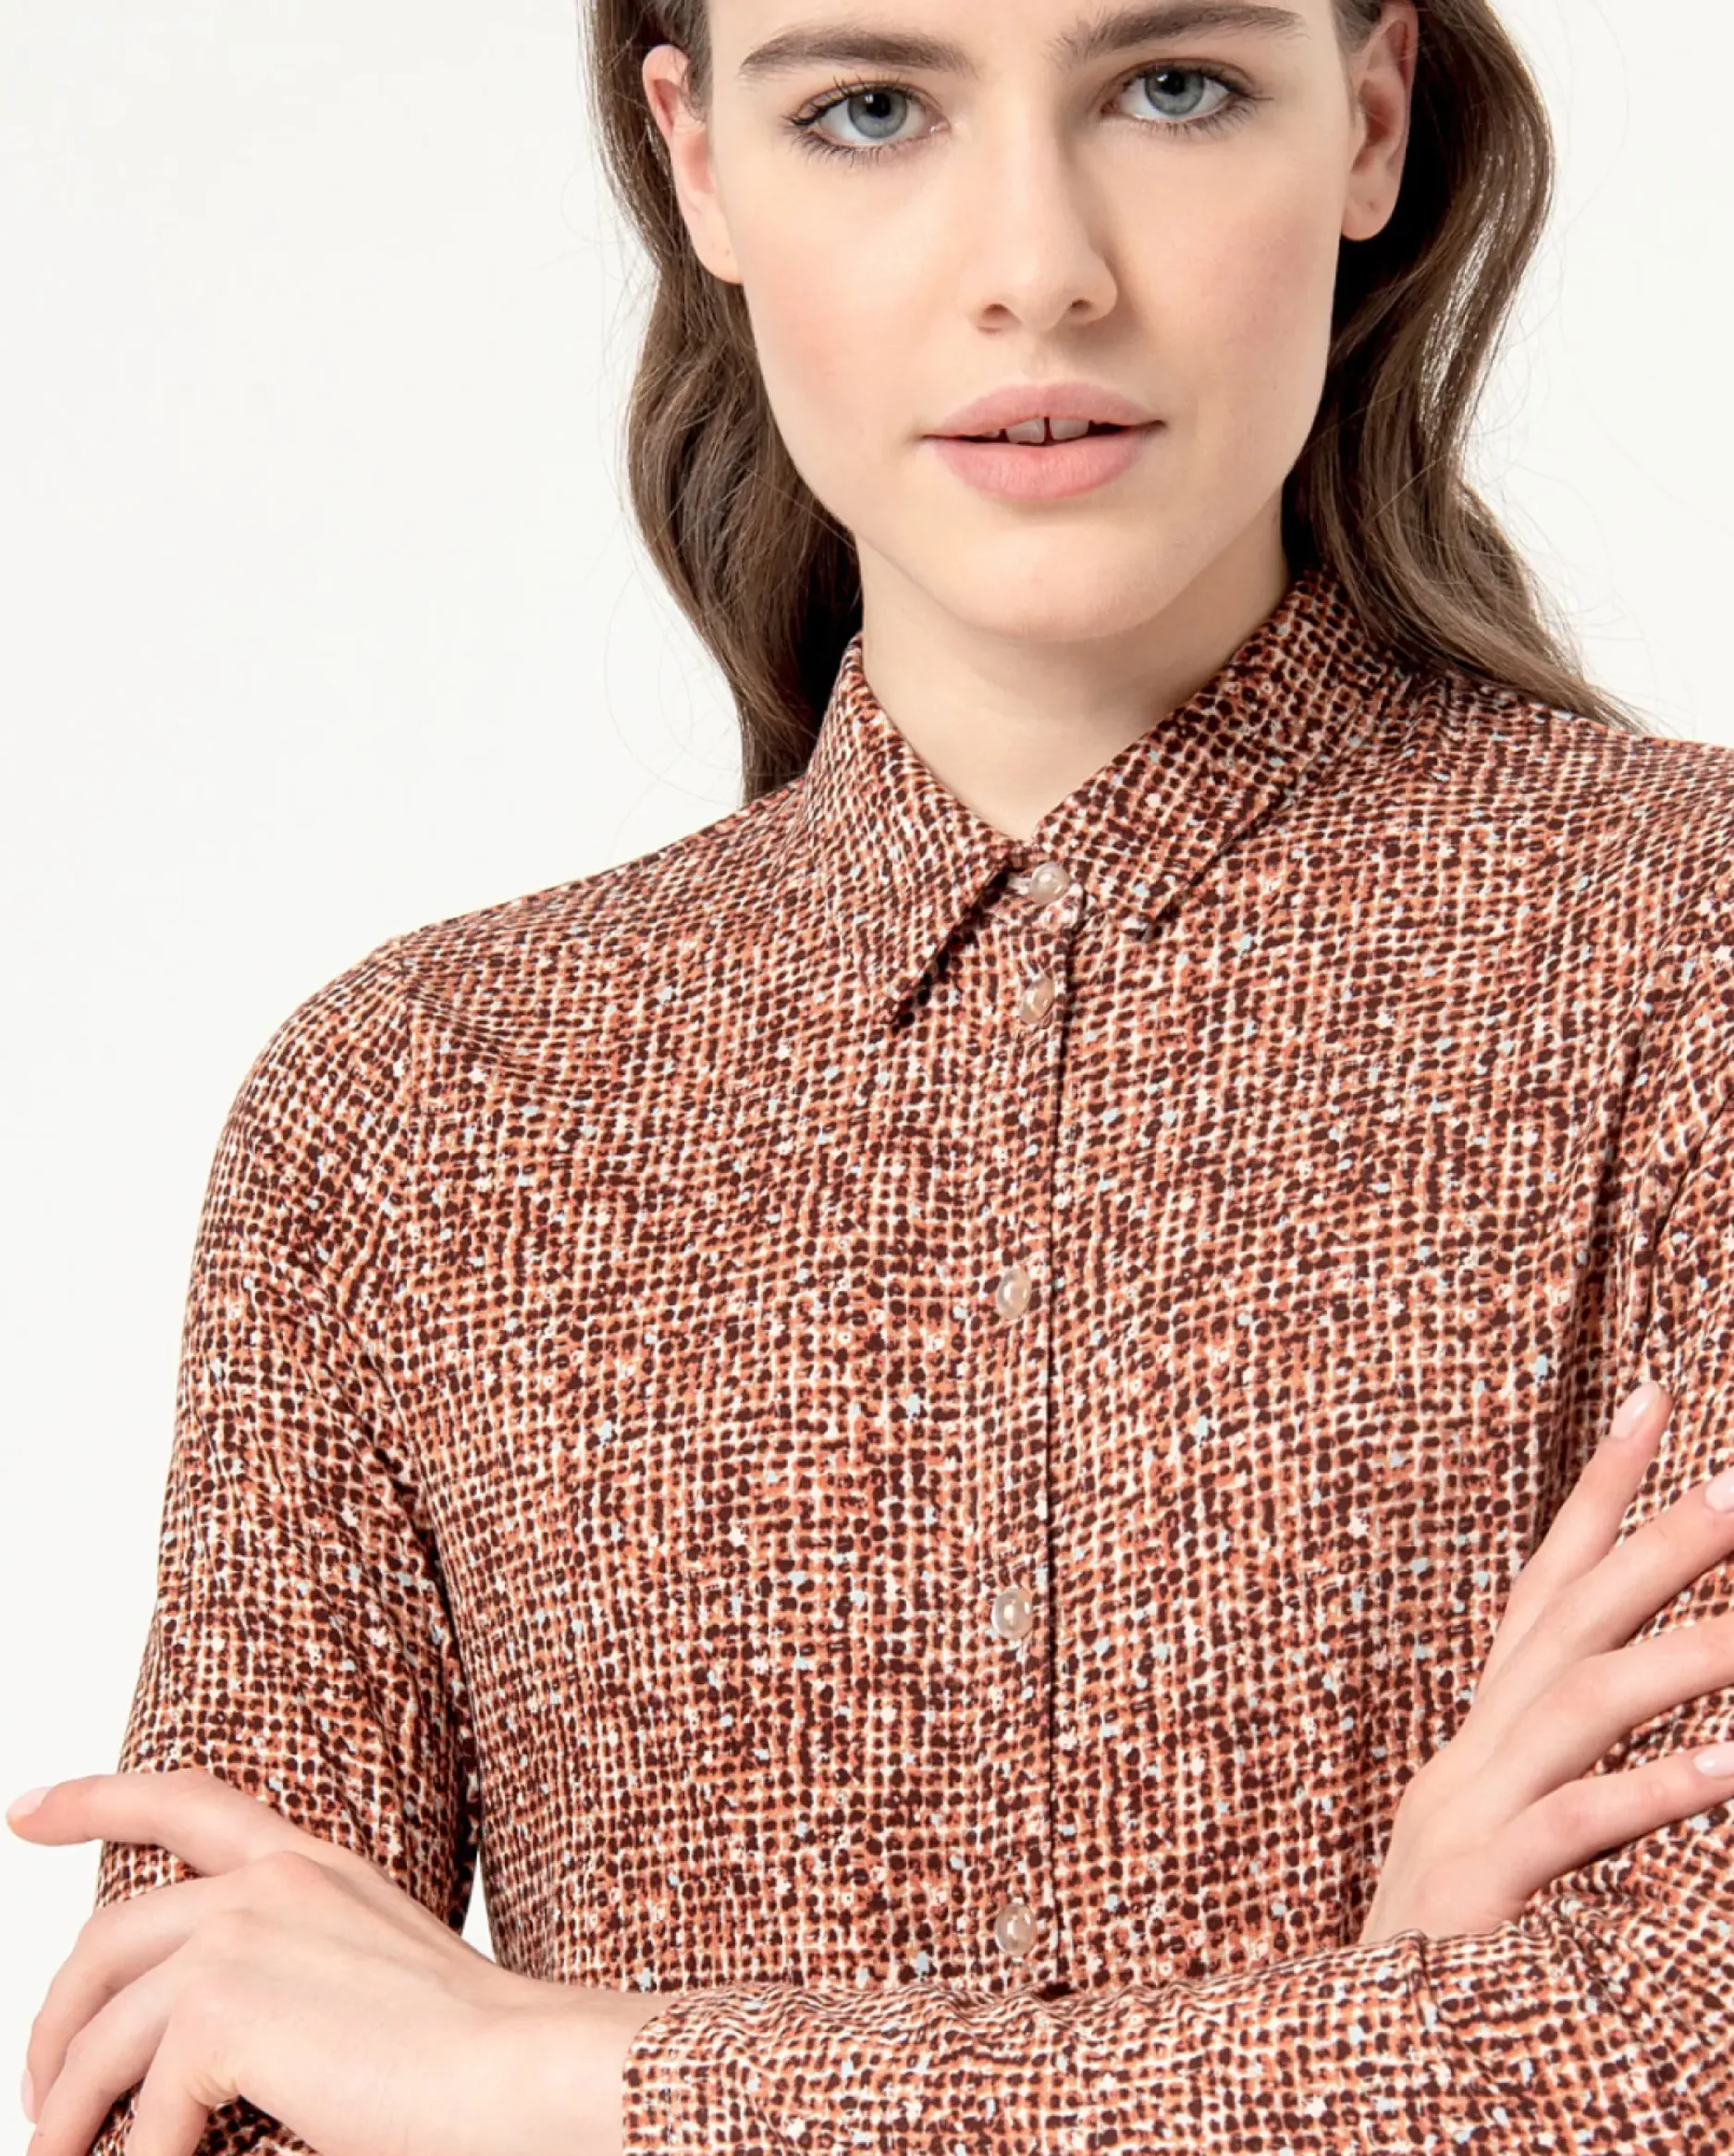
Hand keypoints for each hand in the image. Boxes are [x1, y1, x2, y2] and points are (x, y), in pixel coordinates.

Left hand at [7, 1767, 669, 2155]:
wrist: (522, 2074)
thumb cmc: (471, 2055)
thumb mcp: (366, 1982)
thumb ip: (289, 1976)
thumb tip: (199, 2042)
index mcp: (313, 1864)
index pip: (187, 1802)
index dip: (97, 1799)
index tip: (28, 1808)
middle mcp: (271, 1880)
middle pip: (108, 1939)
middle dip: (54, 2022)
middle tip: (42, 2095)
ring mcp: (242, 1934)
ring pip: (101, 2032)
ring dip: (68, 2112)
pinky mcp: (224, 2008)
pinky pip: (140, 2108)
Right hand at [1360, 1380, 1733, 1944]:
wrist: (1338, 2084)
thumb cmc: (1447, 1966)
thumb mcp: (1505, 1855)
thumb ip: (1565, 1779)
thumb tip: (1668, 1729)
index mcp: (1477, 1743)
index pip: (1540, 1587)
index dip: (1597, 1493)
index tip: (1653, 1400)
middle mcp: (1463, 1760)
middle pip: (1565, 1622)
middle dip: (1658, 1544)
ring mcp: (1460, 1821)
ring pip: (1576, 1706)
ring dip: (1684, 1655)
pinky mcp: (1472, 1899)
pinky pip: (1569, 1830)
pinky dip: (1650, 1795)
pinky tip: (1730, 1775)